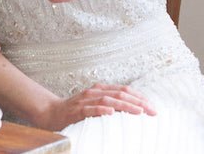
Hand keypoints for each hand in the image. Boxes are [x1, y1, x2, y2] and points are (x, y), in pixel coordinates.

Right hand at [35, 84, 155, 130]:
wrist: (51, 112)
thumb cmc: (75, 111)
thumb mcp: (94, 104)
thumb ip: (110, 104)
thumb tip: (133, 109)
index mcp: (100, 89)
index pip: (124, 90)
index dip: (139, 97)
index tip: (152, 107)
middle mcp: (94, 92)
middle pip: (120, 94)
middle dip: (138, 102)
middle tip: (152, 111)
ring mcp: (85, 101)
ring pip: (108, 100)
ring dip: (125, 106)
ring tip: (139, 112)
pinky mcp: (77, 111)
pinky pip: (90, 110)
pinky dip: (102, 110)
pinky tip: (112, 113)